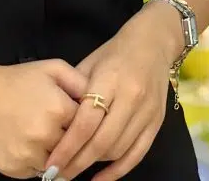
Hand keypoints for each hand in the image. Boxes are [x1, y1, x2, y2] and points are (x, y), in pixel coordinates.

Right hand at [0, 57, 88, 178]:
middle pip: (73, 148)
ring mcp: (28, 155)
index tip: (79, 118)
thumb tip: (99, 100)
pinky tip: (31, 144)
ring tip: (47, 136)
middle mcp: (45, 135)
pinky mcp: (14, 169)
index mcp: (58, 109)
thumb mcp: (53, 68)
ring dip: (57, 155)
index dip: (84, 122)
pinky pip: (36, 173)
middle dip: (72, 140)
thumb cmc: (18, 79)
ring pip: (57, 164)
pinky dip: (38, 163)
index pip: (87, 126)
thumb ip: (80, 82)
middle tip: (63, 129)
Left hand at [43, 7, 180, 180]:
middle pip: (101, 140)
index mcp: (110, 79)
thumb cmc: (116, 51)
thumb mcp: (90, 62)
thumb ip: (75, 91)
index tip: (51, 162)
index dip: (67, 146)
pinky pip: (137, 154)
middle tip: (57, 174)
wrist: (154, 41)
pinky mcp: (157, 121)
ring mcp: (147, 111)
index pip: (86, 121)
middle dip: (77, 162)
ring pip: (118, 149)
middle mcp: (131, 97)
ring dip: (94, 165)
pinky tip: (99, 179)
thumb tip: (55, 123)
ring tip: (74, 170)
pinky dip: (117, 171)